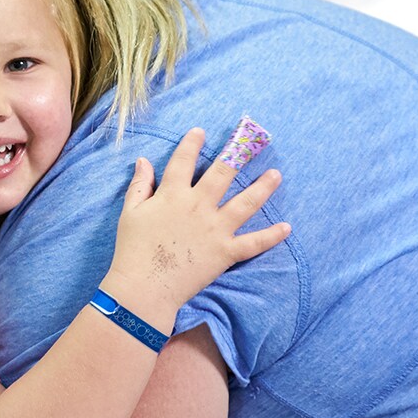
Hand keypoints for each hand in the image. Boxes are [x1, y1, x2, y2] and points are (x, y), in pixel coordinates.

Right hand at [103, 127, 289, 323]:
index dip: (191, 144)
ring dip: (263, 187)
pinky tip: (286, 228)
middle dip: (236, 154)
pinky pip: (253, 243)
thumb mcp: (130, 212)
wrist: (145, 285)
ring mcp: (216, 229)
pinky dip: (271, 236)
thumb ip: (139, 185)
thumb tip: (143, 161)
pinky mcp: (226, 252)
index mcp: (172, 195)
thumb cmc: (132, 249)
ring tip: (276, 175)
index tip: (200, 132)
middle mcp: (198, 206)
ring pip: (245, 203)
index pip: (183, 162)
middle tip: (251, 140)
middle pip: (222, 174)